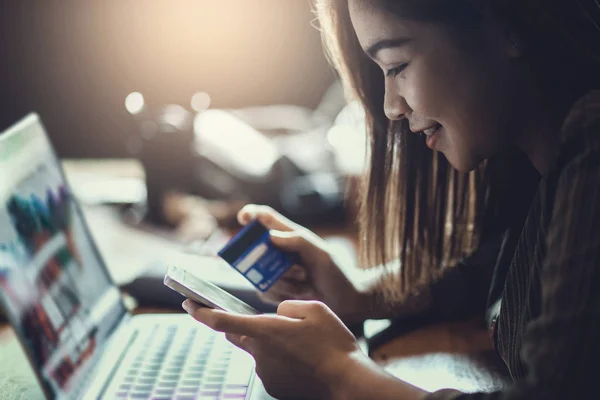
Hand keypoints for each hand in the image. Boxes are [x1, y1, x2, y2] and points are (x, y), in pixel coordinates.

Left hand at [183, 299, 365, 398]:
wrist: (347, 382)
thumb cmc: (333, 343)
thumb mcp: (314, 308)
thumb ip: (287, 307)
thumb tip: (276, 315)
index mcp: (266, 330)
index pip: (222, 321)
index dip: (201, 312)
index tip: (188, 304)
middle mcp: (260, 353)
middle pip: (240, 335)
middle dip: (246, 326)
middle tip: (270, 325)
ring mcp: (265, 373)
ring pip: (260, 350)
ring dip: (272, 344)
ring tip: (304, 347)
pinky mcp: (273, 387)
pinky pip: (270, 366)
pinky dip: (281, 360)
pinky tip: (303, 361)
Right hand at [237, 205, 371, 322]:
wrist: (347, 302)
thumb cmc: (338, 273)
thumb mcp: (321, 254)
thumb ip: (298, 241)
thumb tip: (270, 236)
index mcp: (291, 236)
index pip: (266, 219)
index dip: (252, 215)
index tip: (243, 218)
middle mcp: (280, 252)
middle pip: (255, 249)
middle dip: (271, 261)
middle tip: (299, 271)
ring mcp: (275, 272)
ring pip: (260, 273)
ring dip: (283, 280)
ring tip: (306, 281)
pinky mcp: (275, 291)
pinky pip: (264, 291)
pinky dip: (282, 293)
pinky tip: (301, 293)